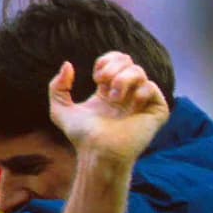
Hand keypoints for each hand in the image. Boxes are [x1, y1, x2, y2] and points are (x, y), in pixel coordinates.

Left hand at [47, 52, 169, 165]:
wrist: (98, 153)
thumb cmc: (82, 138)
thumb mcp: (60, 111)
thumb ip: (57, 87)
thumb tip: (67, 64)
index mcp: (109, 90)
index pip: (116, 60)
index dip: (106, 61)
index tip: (97, 78)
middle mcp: (127, 93)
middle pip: (128, 61)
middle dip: (113, 67)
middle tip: (102, 82)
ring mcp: (142, 101)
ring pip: (139, 72)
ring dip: (123, 79)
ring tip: (114, 99)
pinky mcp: (155, 111)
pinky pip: (152, 88)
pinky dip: (140, 92)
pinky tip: (131, 106)